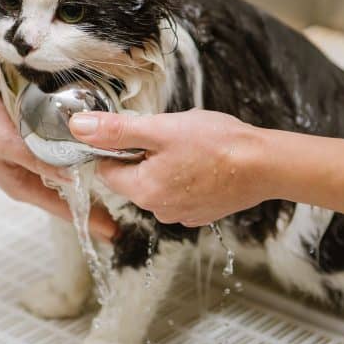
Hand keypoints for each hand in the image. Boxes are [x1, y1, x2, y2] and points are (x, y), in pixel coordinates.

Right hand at [0, 4, 117, 239]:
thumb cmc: (7, 7)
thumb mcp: (16, 34)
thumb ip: (35, 59)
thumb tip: (74, 106)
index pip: (1, 142)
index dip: (38, 160)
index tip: (74, 174)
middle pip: (10, 174)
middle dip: (57, 202)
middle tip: (100, 222)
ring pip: (17, 177)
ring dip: (57, 198)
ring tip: (97, 217)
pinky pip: (20, 167)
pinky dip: (50, 180)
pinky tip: (78, 192)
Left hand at [69, 109, 267, 225]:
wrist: (265, 165)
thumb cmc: (217, 144)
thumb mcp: (161, 128)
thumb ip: (117, 130)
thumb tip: (79, 128)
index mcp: (143, 190)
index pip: (106, 170)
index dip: (119, 147)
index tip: (142, 133)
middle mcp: (159, 210)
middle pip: (133, 178)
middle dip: (145, 156)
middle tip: (172, 137)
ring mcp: (182, 215)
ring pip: (157, 185)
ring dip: (166, 166)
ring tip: (193, 149)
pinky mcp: (201, 214)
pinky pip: (180, 194)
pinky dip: (186, 178)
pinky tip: (205, 164)